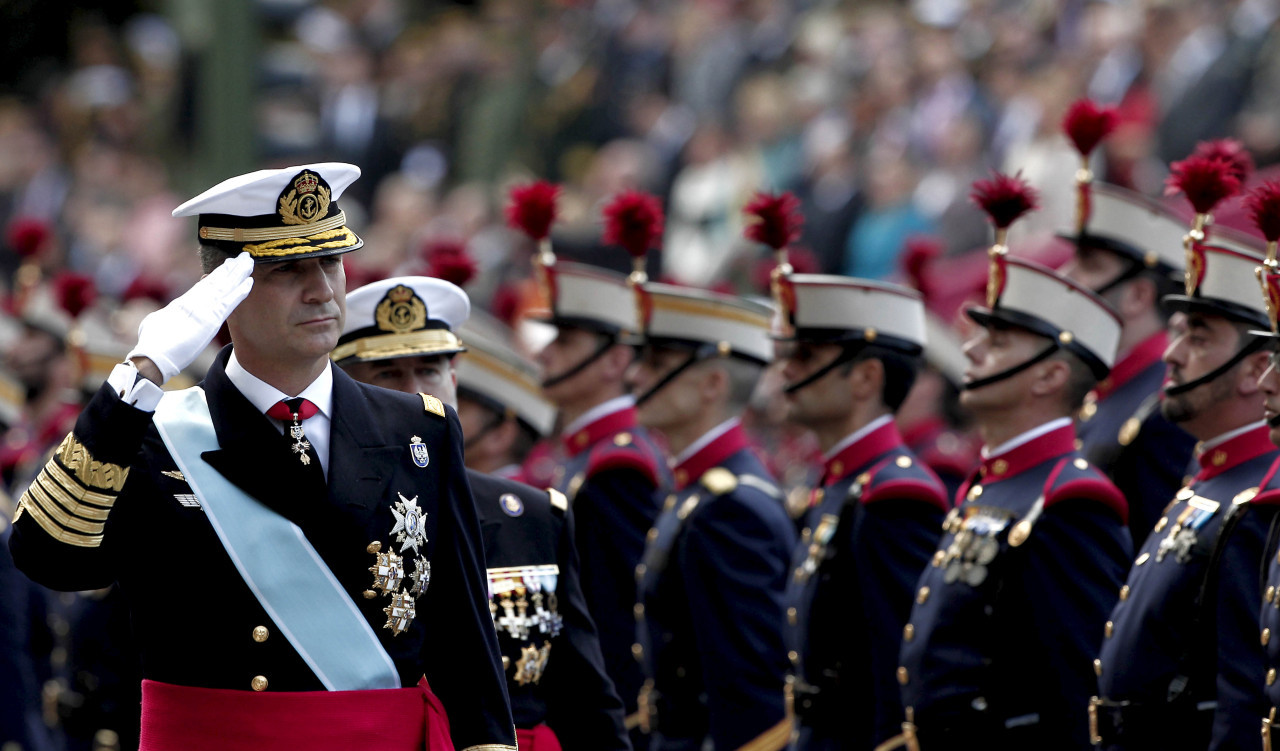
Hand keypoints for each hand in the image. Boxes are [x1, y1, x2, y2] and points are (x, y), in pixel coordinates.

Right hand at [126, 252, 254, 382]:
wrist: (153, 355)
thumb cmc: (152, 342)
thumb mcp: (160, 321)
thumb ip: (170, 314)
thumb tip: (172, 312)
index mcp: (183, 303)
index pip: (204, 286)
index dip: (217, 274)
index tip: (228, 265)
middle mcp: (194, 302)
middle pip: (217, 281)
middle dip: (231, 268)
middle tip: (244, 257)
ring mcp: (203, 309)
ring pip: (225, 287)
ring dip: (238, 274)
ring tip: (249, 261)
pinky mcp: (211, 320)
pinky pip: (229, 303)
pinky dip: (239, 292)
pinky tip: (250, 282)